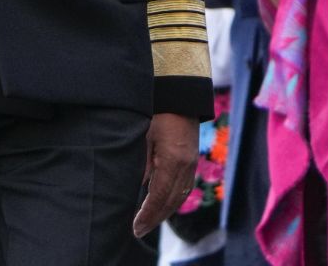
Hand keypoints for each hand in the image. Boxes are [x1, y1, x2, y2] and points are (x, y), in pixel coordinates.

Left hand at [133, 112, 199, 235]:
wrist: (180, 95)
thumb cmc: (158, 113)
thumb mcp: (143, 136)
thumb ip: (140, 164)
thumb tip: (135, 188)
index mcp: (172, 160)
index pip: (159, 196)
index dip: (147, 214)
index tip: (136, 227)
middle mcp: (186, 165)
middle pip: (171, 201)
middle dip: (155, 218)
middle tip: (138, 231)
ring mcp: (192, 163)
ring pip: (180, 196)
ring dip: (164, 212)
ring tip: (149, 222)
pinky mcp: (192, 160)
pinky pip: (185, 187)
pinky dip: (173, 200)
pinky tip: (163, 205)